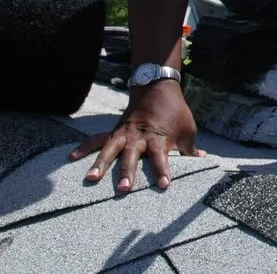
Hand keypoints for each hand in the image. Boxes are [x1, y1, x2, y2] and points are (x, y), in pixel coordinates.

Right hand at [68, 80, 204, 192]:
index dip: (163, 171)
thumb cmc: (175, 112)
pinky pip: (97, 139)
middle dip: (127, 172)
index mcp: (159, 138)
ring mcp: (124, 133)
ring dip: (100, 163)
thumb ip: (191, 147)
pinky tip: (71, 157)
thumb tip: (202, 159)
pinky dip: (84, 147)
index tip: (164, 185)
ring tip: (91, 178)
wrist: (157, 88)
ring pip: (110, 149)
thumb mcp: (188, 129)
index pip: (161, 157)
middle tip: (123, 189)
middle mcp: (139, 136)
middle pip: (132, 155)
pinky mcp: (114, 131)